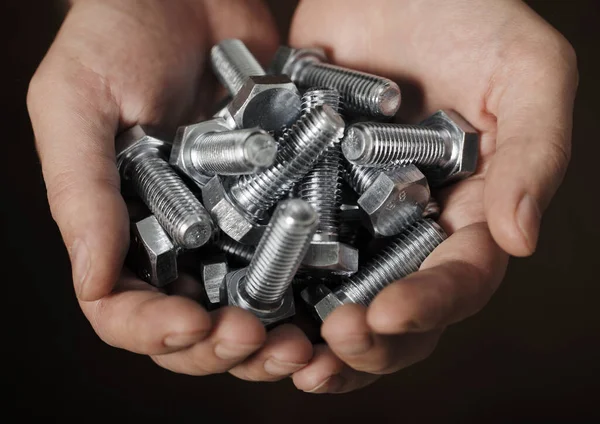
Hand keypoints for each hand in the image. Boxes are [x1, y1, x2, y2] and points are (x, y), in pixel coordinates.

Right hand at [27, 0, 312, 380]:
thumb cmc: (115, 33)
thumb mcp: (76, 103)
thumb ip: (80, 192)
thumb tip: (92, 284)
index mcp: (119, 229)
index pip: (122, 310)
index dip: (153, 332)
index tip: (195, 324)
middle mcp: (175, 239)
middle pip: (192, 326)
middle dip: (223, 348)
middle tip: (261, 343)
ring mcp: (229, 225)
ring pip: (248, 305)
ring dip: (273, 336)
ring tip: (302, 343)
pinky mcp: (276, 201)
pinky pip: (294, 255)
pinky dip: (310, 287)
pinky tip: (333, 299)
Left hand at [288, 0, 577, 392]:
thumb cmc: (474, 14)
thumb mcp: (528, 74)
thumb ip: (535, 154)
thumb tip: (520, 240)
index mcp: (468, 213)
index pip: (457, 281)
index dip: (426, 307)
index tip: (385, 317)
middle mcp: (408, 227)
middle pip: (393, 307)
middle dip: (365, 339)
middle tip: (330, 343)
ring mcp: (351, 212)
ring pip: (333, 290)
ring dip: (308, 330)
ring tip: (278, 349)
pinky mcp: (302, 188)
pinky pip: (280, 238)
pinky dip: (261, 272)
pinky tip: (237, 297)